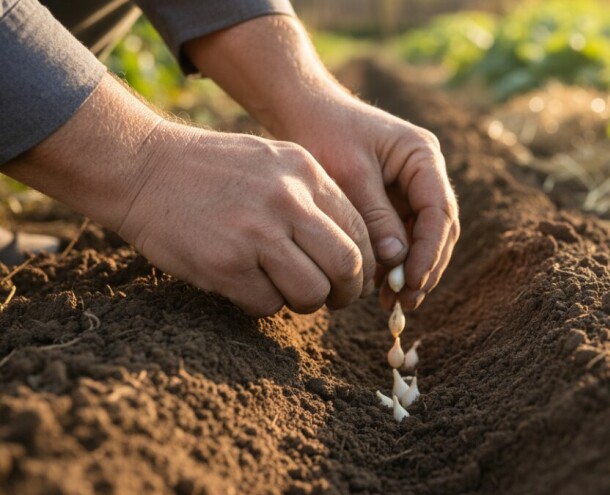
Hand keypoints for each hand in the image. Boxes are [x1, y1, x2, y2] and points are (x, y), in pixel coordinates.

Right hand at [116, 122, 374, 315]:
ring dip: (306, 303)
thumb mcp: (274, 161)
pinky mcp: (225, 264)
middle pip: (347, 265)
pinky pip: (267, 305)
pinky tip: (246, 287)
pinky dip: (263, 305)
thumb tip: (353, 250)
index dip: (365, 263)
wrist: (141, 167)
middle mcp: (287, 200)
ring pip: (312, 292)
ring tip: (288, 294)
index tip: (354, 278)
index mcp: (305, 172)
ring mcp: (256, 233)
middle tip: (336, 300)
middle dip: (348, 292)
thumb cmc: (212, 169)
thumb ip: (314, 196)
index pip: (360, 230)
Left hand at [281, 96, 459, 309]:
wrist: (303, 112)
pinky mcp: (395, 203)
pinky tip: (381, 289)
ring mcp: (412, 189)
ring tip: (394, 303)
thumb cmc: (324, 134)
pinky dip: (396, 264)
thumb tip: (397, 260)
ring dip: (413, 271)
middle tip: (406, 301)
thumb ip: (375, 215)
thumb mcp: (348, 174)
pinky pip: (404, 238)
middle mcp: (425, 173)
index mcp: (422, 156)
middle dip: (426, 267)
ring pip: (425, 239)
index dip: (429, 250)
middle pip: (440, 229)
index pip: (438, 210)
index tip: (412, 281)